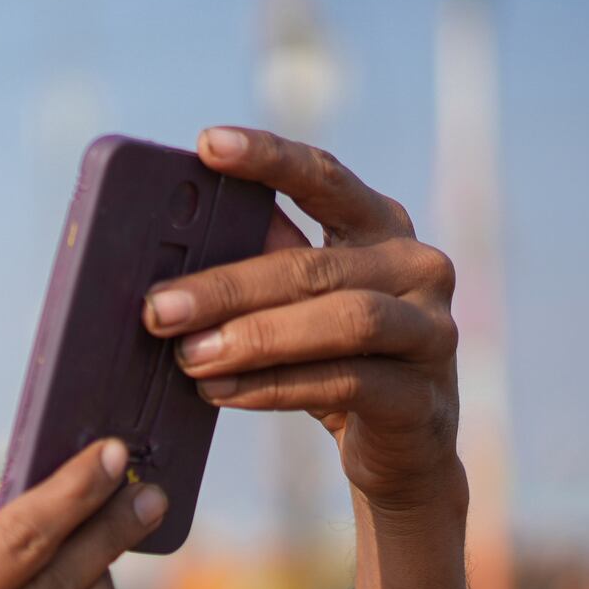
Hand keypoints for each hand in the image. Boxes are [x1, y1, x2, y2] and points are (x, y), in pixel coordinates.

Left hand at [142, 127, 463, 516]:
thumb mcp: (298, 299)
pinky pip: (343, 383)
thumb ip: (258, 258)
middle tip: (157, 308)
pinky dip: (273, 386)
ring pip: (340, 322)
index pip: (324, 177)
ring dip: (253, 338)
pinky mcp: (423, 397)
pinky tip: (219, 392)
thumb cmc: (329, 355)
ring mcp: (430, 331)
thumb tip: (167, 237)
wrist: (399, 445)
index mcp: (379, 226)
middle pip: (311, 266)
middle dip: (225, 287)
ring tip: (188, 356)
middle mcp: (416, 266)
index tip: (206, 144)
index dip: (268, 157)